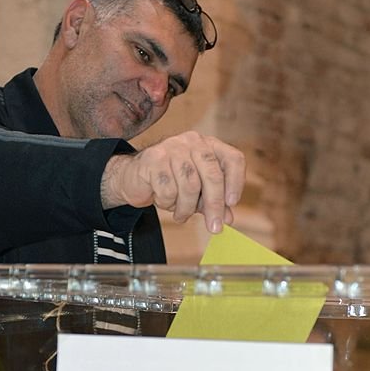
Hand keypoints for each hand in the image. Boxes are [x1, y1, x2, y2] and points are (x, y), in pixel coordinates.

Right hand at [101, 132, 244, 233]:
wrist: (133, 178)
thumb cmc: (169, 183)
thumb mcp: (196, 193)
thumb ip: (213, 202)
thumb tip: (228, 219)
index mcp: (208, 146)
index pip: (233, 158)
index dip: (236, 181)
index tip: (232, 203)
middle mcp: (192, 142)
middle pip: (212, 174)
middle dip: (214, 205)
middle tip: (215, 228)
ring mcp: (172, 148)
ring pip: (190, 185)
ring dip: (186, 207)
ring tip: (181, 214)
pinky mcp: (153, 159)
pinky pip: (168, 190)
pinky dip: (168, 203)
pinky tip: (164, 201)